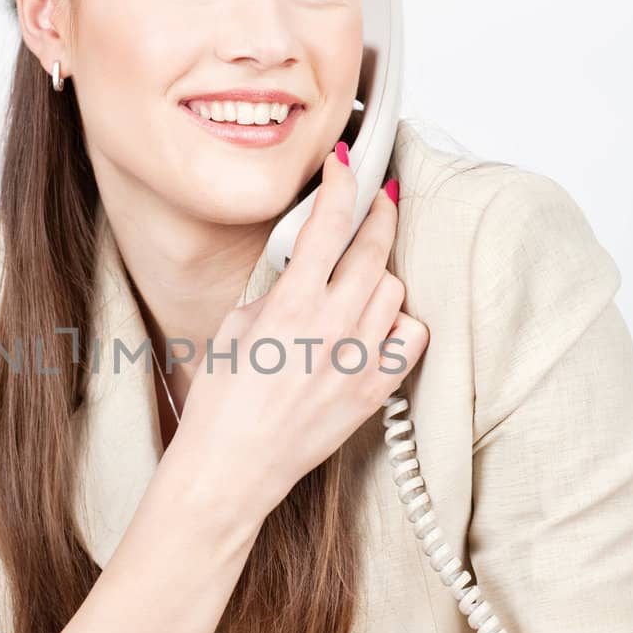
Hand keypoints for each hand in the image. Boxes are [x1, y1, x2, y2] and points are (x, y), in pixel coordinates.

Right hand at [172, 151, 428, 516]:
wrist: (232, 467)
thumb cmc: (222, 404)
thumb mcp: (235, 328)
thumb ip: (276, 291)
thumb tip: (303, 268)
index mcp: (291, 305)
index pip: (330, 223)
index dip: (343, 183)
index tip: (346, 165)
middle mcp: (332, 328)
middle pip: (375, 248)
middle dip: (378, 213)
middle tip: (376, 199)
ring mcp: (358, 361)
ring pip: (394, 290)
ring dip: (380, 274)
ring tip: (361, 277)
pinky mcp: (374, 391)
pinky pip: (410, 338)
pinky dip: (399, 323)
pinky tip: (377, 324)